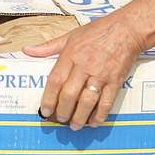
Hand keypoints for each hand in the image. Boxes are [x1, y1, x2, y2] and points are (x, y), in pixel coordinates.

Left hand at [29, 13, 144, 129]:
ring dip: (79, 116)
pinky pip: (106, 101)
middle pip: (69, 94)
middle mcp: (85, 65)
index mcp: (71, 54)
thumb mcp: (71, 35)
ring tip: (75, 125)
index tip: (45, 110)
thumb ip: (48, 46)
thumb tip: (27, 50)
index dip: (48, 98)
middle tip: (60, 119)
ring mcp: (101, 74)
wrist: (127, 29)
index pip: (55, 80)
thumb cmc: (99, 30)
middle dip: (63, 111)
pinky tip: (94, 122)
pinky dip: (100, 114)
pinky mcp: (116, 80)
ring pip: (87, 101)